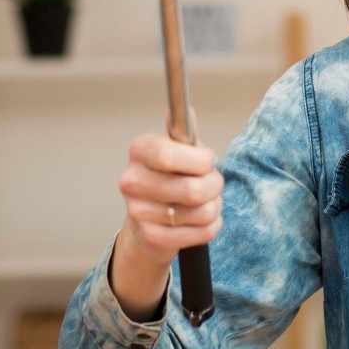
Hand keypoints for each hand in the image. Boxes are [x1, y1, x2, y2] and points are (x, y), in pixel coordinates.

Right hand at [118, 132, 224, 266]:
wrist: (148, 222)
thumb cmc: (170, 178)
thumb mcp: (179, 150)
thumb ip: (185, 132)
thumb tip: (185, 110)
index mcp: (140, 151)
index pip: (170, 156)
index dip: (201, 160)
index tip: (208, 161)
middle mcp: (132, 181)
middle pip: (194, 189)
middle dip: (215, 185)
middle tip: (211, 183)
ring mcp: (139, 212)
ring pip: (204, 212)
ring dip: (215, 207)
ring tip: (203, 202)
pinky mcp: (152, 238)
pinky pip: (203, 232)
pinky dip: (211, 226)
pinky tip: (198, 221)